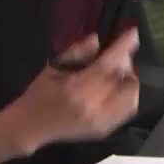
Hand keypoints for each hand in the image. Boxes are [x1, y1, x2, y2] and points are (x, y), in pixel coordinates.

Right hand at [18, 30, 139, 145]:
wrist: (31, 127)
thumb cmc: (40, 93)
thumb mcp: (54, 67)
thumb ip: (77, 52)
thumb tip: (97, 39)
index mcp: (76, 88)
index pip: (107, 65)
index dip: (122, 48)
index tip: (132, 33)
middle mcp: (92, 106)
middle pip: (122, 79)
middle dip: (125, 63)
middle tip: (117, 56)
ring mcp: (100, 121)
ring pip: (130, 96)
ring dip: (129, 80)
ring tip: (118, 74)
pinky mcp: (104, 130)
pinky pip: (128, 110)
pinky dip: (128, 95)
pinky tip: (118, 89)